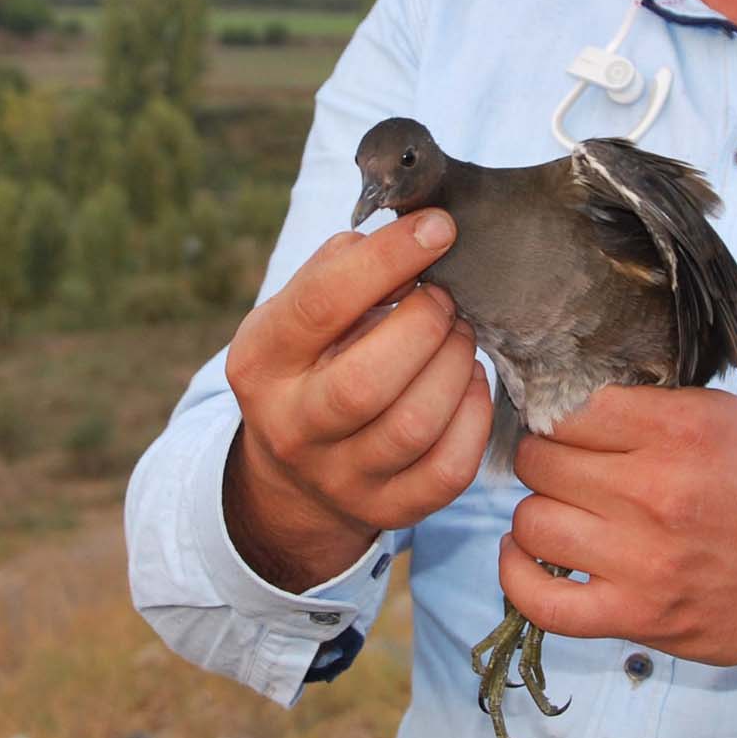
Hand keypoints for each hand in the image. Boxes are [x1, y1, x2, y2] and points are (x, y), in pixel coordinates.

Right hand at [223, 211, 494, 588]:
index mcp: (262, 361)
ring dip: (455, 366)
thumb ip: (342, 270)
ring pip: (413, 426)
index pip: (323, 303)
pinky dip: (474, 417)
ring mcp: (339, 477)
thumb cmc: (311, 364)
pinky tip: (468, 386)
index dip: (389, 259)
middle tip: (445, 301)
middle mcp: (292, 426)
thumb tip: (409, 236)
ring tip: (460, 338)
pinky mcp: (386, 510)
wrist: (294, 473)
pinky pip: (448, 469)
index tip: (439, 227)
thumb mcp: (299, 314)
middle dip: (425, 326)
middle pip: (367, 380)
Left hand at [504, 387, 736, 667]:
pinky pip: (541, 600)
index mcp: (679, 432)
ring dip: (539, 516)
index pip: (568, 410)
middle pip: (540, 463)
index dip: (557, 417)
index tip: (566, 431)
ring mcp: (643, 559)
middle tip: (566, 473)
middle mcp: (656, 492)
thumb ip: (654, 404)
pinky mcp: (638, 615)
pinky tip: (524, 557)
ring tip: (563, 515)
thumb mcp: (728, 419)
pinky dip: (517, 577)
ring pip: (532, 522)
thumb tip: (574, 400)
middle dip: (545, 463)